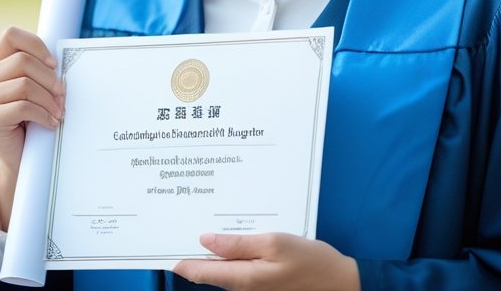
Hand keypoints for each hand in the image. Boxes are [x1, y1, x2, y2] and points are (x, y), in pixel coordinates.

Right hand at [0, 26, 65, 228]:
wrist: (21, 155)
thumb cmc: (33, 118)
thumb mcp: (36, 89)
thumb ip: (41, 71)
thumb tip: (63, 61)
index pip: (10, 35)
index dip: (36, 44)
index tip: (54, 64)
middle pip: (23, 61)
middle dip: (50, 79)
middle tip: (63, 96)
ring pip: (24, 84)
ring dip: (49, 99)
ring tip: (58, 112)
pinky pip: (22, 107)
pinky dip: (43, 114)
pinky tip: (50, 123)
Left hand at [172, 232, 359, 290]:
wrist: (340, 284)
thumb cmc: (311, 263)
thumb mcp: (275, 244)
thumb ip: (238, 244)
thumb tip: (204, 239)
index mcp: (241, 278)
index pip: (196, 271)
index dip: (176, 257)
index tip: (159, 240)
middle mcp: (241, 286)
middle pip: (206, 268)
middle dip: (192, 247)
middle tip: (179, 218)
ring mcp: (251, 285)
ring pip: (221, 266)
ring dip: (211, 247)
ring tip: (201, 217)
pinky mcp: (262, 281)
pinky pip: (237, 266)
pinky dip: (229, 250)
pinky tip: (231, 232)